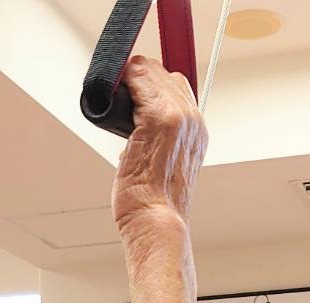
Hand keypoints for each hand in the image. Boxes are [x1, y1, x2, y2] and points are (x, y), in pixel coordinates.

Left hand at [112, 56, 207, 235]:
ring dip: (130, 80)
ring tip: (116, 99)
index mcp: (197, 132)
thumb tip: (133, 127)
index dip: (150, 88)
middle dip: (139, 80)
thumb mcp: (163, 167)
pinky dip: (123, 83)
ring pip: (151, 72)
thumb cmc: (154, 205)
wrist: (157, 223)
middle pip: (164, 74)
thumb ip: (156, 142)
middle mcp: (193, 120)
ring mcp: (178, 117)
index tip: (130, 97)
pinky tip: (112, 95)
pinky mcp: (158, 119)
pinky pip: (138, 81)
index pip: (176, 87)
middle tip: (119, 98)